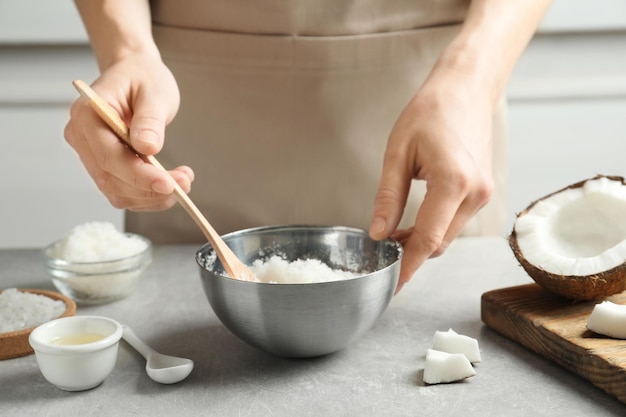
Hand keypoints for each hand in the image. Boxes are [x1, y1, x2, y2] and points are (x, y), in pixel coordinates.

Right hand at [64, 53, 193, 210]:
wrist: (136, 74)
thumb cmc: (143, 77)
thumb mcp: (153, 92)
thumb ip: (149, 120)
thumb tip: (148, 148)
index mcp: (87, 114)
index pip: (109, 156)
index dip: (139, 175)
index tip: (169, 184)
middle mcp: (81, 137)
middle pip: (111, 179)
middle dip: (150, 188)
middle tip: (185, 183)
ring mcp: (90, 154)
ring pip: (117, 191)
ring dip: (151, 196)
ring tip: (183, 181)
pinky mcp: (104, 165)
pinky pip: (123, 190)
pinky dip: (147, 194)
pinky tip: (170, 183)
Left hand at [369, 67, 494, 292]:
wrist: (466, 91)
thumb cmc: (429, 113)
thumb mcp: (398, 153)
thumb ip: (388, 197)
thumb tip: (378, 234)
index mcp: (453, 182)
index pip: (428, 239)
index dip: (408, 265)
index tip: (393, 284)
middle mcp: (475, 194)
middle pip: (439, 242)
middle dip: (410, 252)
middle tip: (382, 249)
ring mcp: (484, 194)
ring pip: (448, 235)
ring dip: (422, 240)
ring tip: (394, 232)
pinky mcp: (484, 192)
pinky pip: (456, 221)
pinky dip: (435, 227)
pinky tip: (415, 221)